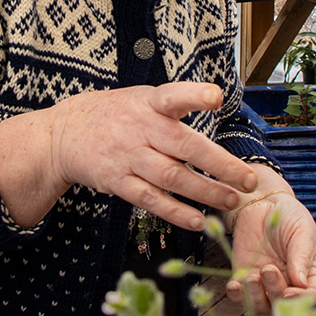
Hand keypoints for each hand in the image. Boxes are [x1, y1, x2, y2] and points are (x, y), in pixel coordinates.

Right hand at [0, 82, 256, 228]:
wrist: (65, 135)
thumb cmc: (117, 115)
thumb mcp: (141, 98)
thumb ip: (174, 105)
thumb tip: (217, 104)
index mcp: (148, 103)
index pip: (172, 95)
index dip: (194, 95)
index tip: (216, 98)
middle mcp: (139, 129)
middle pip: (184, 147)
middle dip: (221, 165)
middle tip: (250, 179)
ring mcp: (127, 157)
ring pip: (172, 178)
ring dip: (206, 192)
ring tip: (232, 201)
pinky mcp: (118, 182)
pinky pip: (151, 201)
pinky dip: (176, 212)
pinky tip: (198, 220)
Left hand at [224, 170, 315, 315]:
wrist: (262, 202)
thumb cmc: (289, 216)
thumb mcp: (302, 232)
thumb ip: (302, 257)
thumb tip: (302, 284)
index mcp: (308, 273)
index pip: (310, 294)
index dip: (301, 298)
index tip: (290, 291)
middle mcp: (287, 282)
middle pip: (283, 302)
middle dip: (275, 291)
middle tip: (269, 270)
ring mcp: (264, 282)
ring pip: (261, 305)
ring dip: (256, 297)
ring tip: (253, 278)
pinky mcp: (244, 276)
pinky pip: (239, 295)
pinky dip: (236, 295)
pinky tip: (235, 285)